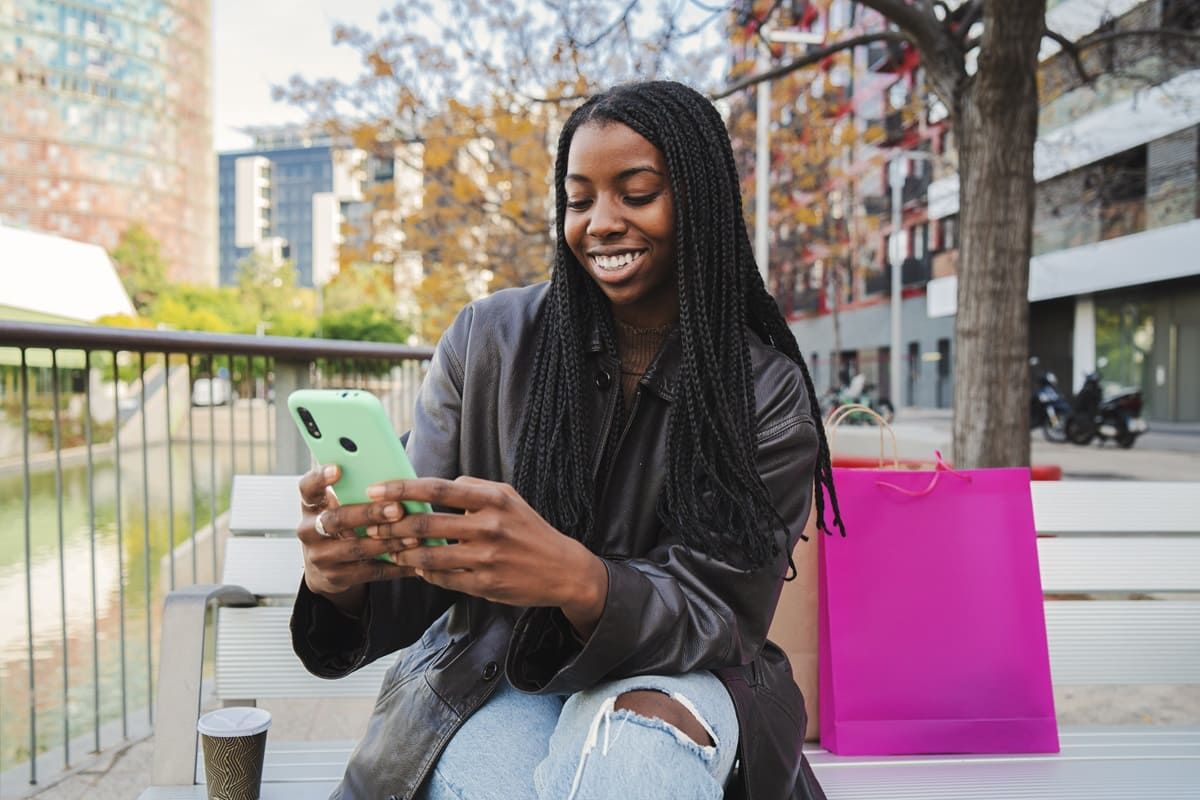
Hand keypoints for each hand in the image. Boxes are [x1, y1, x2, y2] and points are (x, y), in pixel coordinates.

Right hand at [296, 465, 423, 613]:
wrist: (325, 566)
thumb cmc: (343, 521)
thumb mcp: (339, 504)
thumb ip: (354, 488)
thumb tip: (389, 468)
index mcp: (311, 505)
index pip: (308, 488)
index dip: (320, 478)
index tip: (338, 468)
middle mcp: (309, 530)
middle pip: (336, 520)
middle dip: (369, 514)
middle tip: (397, 509)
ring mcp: (321, 557)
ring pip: (356, 549)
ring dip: (388, 542)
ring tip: (414, 537)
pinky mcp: (336, 577)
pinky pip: (370, 572)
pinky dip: (394, 566)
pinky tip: (415, 561)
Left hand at [358, 476, 608, 635]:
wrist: (562, 569)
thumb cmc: (529, 529)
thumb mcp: (508, 497)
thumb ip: (472, 487)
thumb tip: (435, 485)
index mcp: (493, 499)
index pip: (438, 488)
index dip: (402, 488)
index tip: (376, 489)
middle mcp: (489, 527)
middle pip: (426, 524)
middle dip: (391, 526)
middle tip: (371, 526)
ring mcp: (486, 559)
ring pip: (429, 556)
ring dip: (403, 553)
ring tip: (389, 549)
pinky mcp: (485, 585)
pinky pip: (443, 578)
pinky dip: (424, 572)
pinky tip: (416, 567)